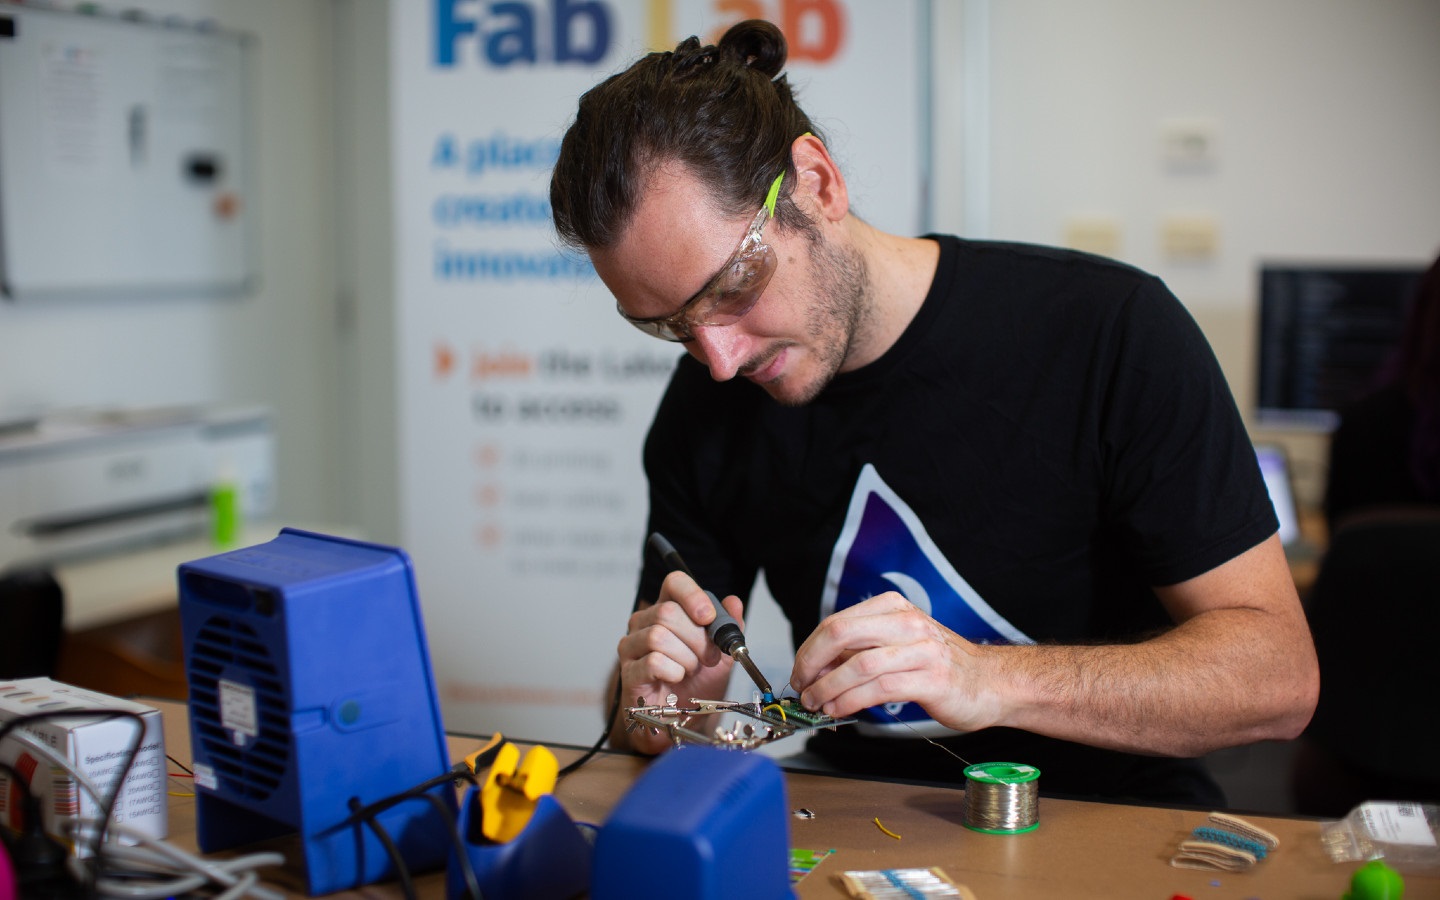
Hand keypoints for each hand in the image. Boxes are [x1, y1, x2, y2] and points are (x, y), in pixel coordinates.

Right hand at [613, 570, 744, 752]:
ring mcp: (632, 646)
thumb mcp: (722, 653)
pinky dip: (673, 672)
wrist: (685, 718)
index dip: (692, 595)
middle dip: (697, 638)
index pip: (674, 583)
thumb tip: (734, 602)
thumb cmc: (698, 683)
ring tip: (691, 670)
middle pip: (667, 612)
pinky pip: (653, 661)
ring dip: (686, 658)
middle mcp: (645, 622)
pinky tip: (676, 679)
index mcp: (668, 609)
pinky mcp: (628, 671)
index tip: (708, 617)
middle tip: (708, 658)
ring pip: (658, 636)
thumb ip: (728, 627)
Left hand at [788, 592, 1003, 732]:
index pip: (837, 622)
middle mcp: (907, 623)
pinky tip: (839, 710)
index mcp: (894, 608)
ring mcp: (921, 650)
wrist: (991, 683)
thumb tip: (815, 668)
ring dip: (828, 688)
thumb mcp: (897, 646)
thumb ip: (860, 653)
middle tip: (801, 686)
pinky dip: (851, 701)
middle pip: (841, 634)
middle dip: (811, 663)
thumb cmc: (939, 666)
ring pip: (858, 664)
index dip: (809, 649)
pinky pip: (879, 688)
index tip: (800, 671)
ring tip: (816, 703)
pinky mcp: (930, 679)